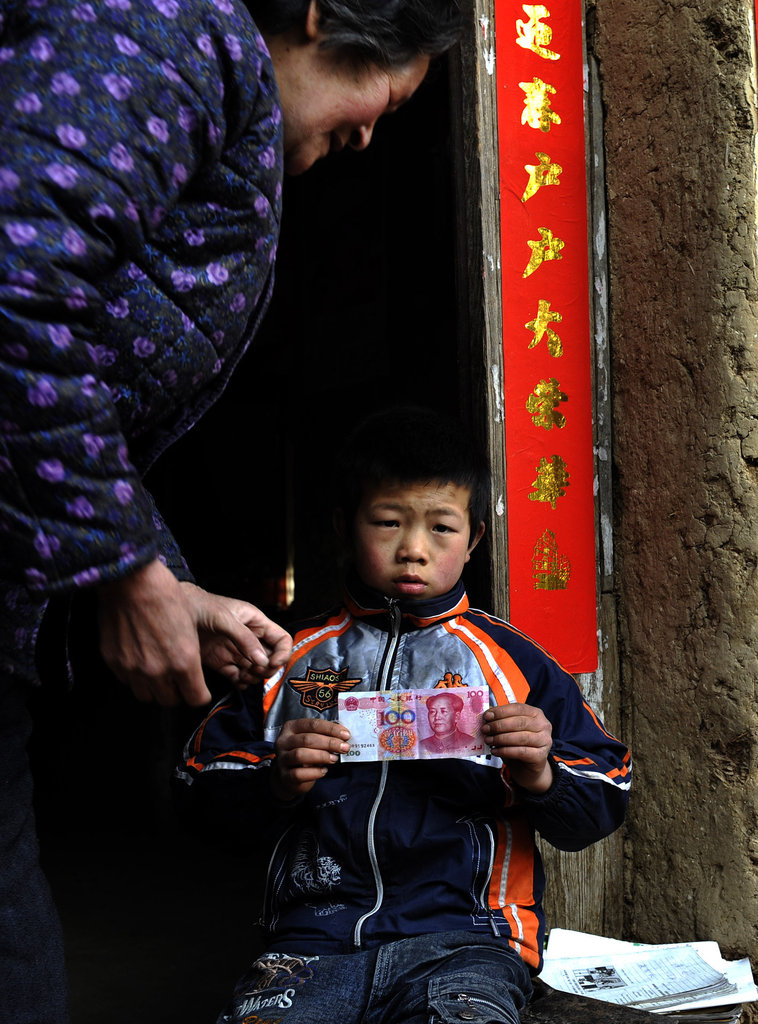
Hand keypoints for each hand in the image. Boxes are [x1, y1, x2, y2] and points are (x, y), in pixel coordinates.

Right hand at [97, 559, 290, 706]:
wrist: (132, 583)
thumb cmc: (172, 597)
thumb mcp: (215, 617)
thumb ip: (241, 640)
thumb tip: (263, 659)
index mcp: (184, 661)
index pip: (196, 699)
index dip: (200, 693)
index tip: (199, 686)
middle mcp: (158, 671)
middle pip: (172, 701)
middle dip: (179, 691)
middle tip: (181, 675)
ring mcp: (133, 669)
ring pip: (148, 696)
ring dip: (157, 688)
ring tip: (162, 669)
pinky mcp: (115, 663)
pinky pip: (129, 682)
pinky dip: (137, 677)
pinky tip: (143, 659)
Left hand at [181, 581, 291, 686]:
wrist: (172, 611)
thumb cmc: (200, 605)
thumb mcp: (224, 618)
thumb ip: (244, 638)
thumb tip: (262, 661)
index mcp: (256, 622)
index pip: (281, 640)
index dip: (282, 654)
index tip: (271, 664)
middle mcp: (249, 638)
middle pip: (270, 658)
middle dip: (266, 669)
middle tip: (255, 671)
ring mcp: (236, 651)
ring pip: (256, 670)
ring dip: (254, 677)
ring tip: (243, 675)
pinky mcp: (222, 662)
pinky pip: (239, 677)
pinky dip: (241, 683)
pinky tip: (237, 680)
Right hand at [271, 718, 350, 800]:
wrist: (288, 776)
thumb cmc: (305, 753)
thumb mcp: (312, 741)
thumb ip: (324, 736)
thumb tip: (344, 735)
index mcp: (291, 727)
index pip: (312, 724)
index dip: (331, 729)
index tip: (346, 735)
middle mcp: (283, 741)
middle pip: (307, 739)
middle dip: (329, 743)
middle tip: (345, 747)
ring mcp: (282, 759)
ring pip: (301, 755)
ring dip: (322, 756)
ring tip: (334, 759)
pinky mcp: (284, 775)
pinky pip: (298, 774)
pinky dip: (314, 772)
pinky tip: (324, 771)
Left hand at [481, 703, 553, 793]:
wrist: (527, 768)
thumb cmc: (517, 744)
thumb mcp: (509, 729)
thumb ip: (500, 720)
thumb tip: (486, 715)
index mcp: (536, 714)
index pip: (518, 708)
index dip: (501, 711)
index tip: (486, 716)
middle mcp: (543, 725)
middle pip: (519, 722)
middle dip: (499, 725)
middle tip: (485, 729)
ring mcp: (544, 741)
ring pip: (520, 737)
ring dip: (500, 738)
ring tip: (488, 740)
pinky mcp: (541, 756)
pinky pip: (521, 752)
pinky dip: (505, 751)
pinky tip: (495, 751)